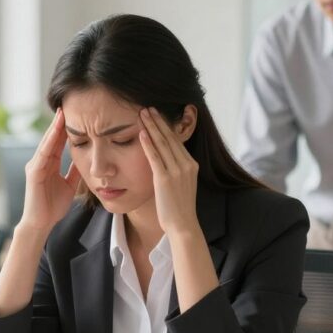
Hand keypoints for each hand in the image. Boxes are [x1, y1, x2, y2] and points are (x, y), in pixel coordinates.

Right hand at [19, 108, 81, 233]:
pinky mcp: (33, 173)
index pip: (59, 141)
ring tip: (61, 113)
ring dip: (54, 128)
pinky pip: (42, 154)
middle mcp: (40, 161)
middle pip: (51, 138)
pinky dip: (48, 143)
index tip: (77, 113)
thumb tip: (85, 157)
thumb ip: (74, 170)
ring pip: (46, 143)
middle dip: (59, 122)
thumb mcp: (69, 184)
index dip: (66, 127)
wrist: (41, 223)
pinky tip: (55, 133)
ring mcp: (35, 166)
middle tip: (68, 104)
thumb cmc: (53, 206)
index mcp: (49, 163)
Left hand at [138, 107, 199, 234]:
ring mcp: (176, 172)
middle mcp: (186, 165)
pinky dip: (148, 144)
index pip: (176, 140)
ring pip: (162, 144)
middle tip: (147, 107)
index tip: (156, 114)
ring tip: (142, 114)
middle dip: (158, 121)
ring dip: (151, 127)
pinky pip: (155, 157)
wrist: (183, 224)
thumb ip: (175, 169)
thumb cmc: (178, 207)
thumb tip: (164, 159)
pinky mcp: (165, 179)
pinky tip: (141, 133)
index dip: (165, 126)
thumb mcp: (181, 183)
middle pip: (169, 137)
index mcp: (191, 164)